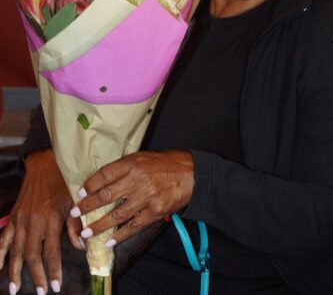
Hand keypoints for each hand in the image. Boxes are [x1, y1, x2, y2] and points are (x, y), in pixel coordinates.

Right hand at [0, 150, 82, 293]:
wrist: (44, 165)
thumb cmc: (63, 183)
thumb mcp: (73, 202)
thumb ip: (75, 225)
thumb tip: (81, 246)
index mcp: (51, 219)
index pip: (51, 252)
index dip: (53, 271)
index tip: (56, 286)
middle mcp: (33, 222)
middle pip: (32, 256)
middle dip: (36, 276)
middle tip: (41, 292)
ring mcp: (20, 220)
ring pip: (16, 251)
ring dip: (15, 272)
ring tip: (14, 289)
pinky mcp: (13, 217)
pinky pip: (3, 239)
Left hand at [71, 150, 193, 246]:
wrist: (192, 174)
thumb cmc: (166, 163)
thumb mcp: (144, 157)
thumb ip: (125, 167)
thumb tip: (103, 179)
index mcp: (134, 163)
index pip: (105, 174)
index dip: (90, 185)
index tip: (80, 193)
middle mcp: (138, 180)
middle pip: (106, 195)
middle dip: (87, 206)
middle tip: (75, 213)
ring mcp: (146, 198)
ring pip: (117, 215)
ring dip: (99, 225)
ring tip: (86, 232)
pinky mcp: (154, 212)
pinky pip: (133, 226)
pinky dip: (120, 235)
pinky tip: (109, 240)